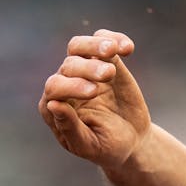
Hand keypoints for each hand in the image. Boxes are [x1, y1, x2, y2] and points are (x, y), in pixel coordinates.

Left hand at [38, 29, 150, 170]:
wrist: (132, 140)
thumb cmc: (106, 147)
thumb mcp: (88, 145)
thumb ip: (69, 128)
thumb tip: (53, 104)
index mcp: (54, 106)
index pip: (54, 87)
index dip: (71, 86)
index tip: (93, 92)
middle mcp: (65, 84)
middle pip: (68, 64)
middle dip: (87, 68)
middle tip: (108, 76)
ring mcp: (84, 70)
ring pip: (78, 46)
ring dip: (95, 44)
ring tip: (113, 51)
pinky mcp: (104, 60)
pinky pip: (103, 39)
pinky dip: (114, 38)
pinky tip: (128, 49)